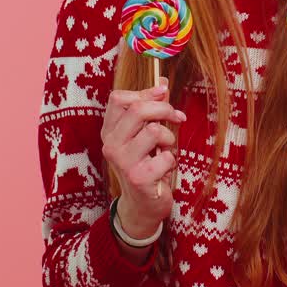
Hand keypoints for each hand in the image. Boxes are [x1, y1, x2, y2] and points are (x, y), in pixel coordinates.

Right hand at [100, 76, 186, 240]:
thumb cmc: (146, 164)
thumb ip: (152, 109)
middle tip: (177, 118)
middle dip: (165, 109)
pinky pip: (166, 156)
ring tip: (166, 150)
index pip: (119, 98)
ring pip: (154, 130)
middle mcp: (111, 144)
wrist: (143, 204)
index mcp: (110, 130)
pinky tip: (165, 170)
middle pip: (138, 109)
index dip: (145, 92)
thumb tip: (161, 82)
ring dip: (169, 138)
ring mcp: (123, 162)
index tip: (163, 94)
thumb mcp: (145, 135)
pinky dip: (172, 161)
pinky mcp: (138, 177)